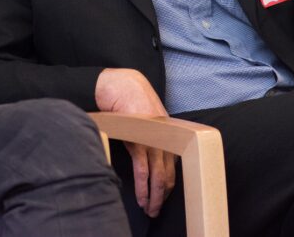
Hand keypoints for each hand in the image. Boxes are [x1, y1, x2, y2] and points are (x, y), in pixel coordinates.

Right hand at [95, 68, 176, 216]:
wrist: (119, 83)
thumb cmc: (130, 96)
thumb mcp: (146, 115)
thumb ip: (151, 131)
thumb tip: (149, 149)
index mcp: (168, 130)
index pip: (173, 163)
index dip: (169, 183)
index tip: (163, 196)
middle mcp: (164, 136)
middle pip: (168, 174)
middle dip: (163, 195)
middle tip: (156, 210)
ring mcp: (152, 139)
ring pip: (158, 176)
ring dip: (154, 197)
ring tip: (150, 211)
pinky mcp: (138, 141)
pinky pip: (142, 170)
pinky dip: (143, 188)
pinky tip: (142, 199)